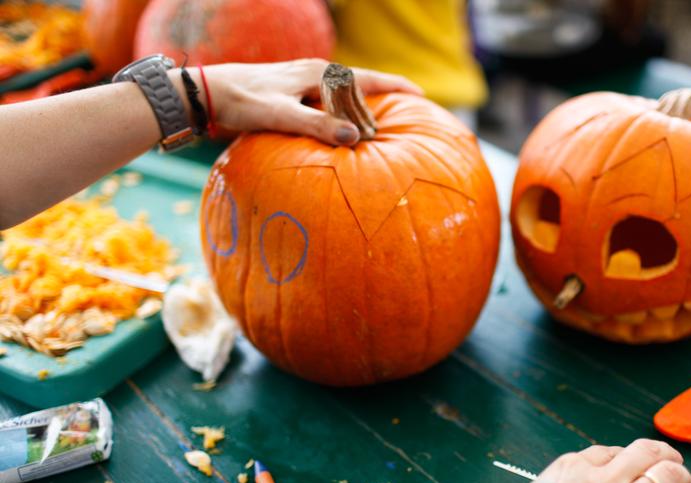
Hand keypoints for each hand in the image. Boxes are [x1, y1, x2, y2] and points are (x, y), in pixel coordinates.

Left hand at [177, 59, 421, 144]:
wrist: (207, 92)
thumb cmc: (242, 101)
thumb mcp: (280, 115)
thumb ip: (316, 127)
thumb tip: (353, 139)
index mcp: (317, 73)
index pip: (367, 78)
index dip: (395, 86)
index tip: (422, 95)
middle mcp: (314, 72)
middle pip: (360, 85)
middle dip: (384, 100)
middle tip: (405, 121)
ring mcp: (303, 80)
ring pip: (344, 93)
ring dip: (362, 108)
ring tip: (380, 125)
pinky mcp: (292, 91)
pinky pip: (328, 101)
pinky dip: (342, 113)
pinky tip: (342, 128)